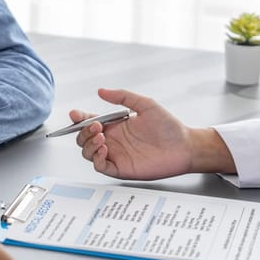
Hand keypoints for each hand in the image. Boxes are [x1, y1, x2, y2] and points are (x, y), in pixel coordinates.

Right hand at [72, 89, 195, 179]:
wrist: (184, 146)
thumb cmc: (169, 127)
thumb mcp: (145, 104)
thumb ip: (123, 96)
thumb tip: (102, 91)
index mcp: (115, 126)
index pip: (89, 122)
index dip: (79, 119)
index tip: (75, 114)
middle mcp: (113, 140)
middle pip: (83, 139)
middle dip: (83, 132)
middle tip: (96, 126)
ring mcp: (115, 155)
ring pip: (88, 153)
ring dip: (88, 144)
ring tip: (101, 137)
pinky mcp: (120, 168)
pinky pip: (100, 166)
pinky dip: (97, 158)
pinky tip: (105, 148)